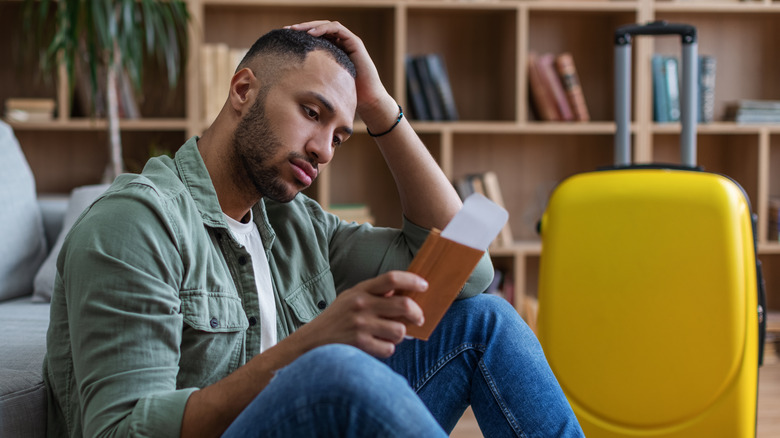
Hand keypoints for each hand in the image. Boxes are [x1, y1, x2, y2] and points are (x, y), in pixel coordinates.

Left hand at [285, 20, 397, 129]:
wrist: (367, 100)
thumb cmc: (346, 95)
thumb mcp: (324, 83)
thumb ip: (313, 77)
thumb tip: (289, 81)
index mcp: (333, 52)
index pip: (315, 37)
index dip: (300, 35)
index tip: (285, 38)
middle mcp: (341, 44)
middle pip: (320, 29)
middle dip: (303, 27)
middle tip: (287, 29)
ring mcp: (349, 42)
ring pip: (328, 26)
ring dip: (311, 25)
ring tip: (297, 29)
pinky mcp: (355, 43)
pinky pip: (338, 29)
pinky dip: (324, 29)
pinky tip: (312, 34)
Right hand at [296, 271, 427, 357]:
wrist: (312, 341)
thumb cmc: (337, 319)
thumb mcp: (351, 298)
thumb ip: (374, 294)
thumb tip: (405, 294)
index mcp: (361, 290)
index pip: (392, 278)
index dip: (412, 280)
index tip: (424, 286)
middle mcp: (361, 305)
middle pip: (404, 305)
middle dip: (417, 313)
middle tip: (419, 318)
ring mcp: (361, 325)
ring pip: (400, 330)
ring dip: (400, 335)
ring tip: (390, 335)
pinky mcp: (360, 344)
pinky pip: (389, 348)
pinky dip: (387, 348)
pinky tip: (378, 345)